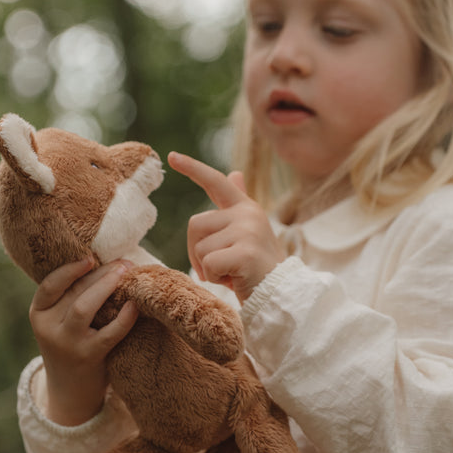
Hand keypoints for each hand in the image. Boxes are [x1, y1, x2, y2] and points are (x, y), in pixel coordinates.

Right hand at [29, 258, 138, 425]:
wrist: (71, 393)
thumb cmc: (73, 345)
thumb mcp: (62, 321)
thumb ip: (73, 297)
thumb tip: (107, 261)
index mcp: (39, 313)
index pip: (50, 285)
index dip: (69, 269)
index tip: (90, 257)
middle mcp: (48, 328)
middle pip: (74, 292)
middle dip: (100, 274)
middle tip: (124, 263)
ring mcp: (67, 344)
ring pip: (84, 307)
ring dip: (107, 287)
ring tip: (128, 274)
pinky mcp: (88, 358)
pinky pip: (108, 334)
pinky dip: (124, 318)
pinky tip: (135, 306)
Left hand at [168, 152, 285, 303]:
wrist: (280, 295)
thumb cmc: (257, 267)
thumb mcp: (247, 232)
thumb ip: (237, 204)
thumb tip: (235, 173)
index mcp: (245, 207)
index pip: (215, 182)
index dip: (193, 168)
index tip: (172, 156)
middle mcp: (247, 214)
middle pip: (194, 224)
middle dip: (196, 251)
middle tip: (219, 267)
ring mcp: (247, 232)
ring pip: (200, 248)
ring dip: (207, 268)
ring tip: (231, 273)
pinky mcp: (245, 253)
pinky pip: (208, 264)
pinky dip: (214, 278)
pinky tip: (234, 280)